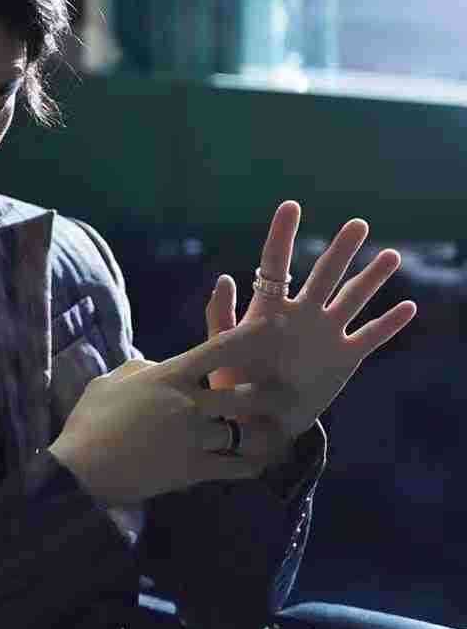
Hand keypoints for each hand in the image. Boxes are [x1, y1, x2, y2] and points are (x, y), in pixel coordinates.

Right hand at [48, 319, 295, 506]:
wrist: (81, 471)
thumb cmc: (89, 422)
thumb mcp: (110, 382)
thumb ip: (139, 368)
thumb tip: (156, 365)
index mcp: (168, 375)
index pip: (219, 349)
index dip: (252, 337)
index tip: (277, 328)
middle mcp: (188, 404)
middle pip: (245, 394)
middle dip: (270, 394)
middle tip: (284, 395)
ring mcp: (193, 438)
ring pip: (245, 432)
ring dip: (263, 433)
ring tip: (277, 433)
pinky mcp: (193, 470)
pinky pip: (236, 466)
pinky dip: (252, 464)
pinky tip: (260, 462)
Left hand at [204, 200, 417, 440]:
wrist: (255, 423)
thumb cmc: (230, 384)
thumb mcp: (220, 350)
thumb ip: (220, 315)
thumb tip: (224, 277)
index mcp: (269, 309)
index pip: (275, 264)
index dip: (281, 235)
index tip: (290, 205)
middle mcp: (301, 315)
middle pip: (324, 275)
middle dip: (342, 250)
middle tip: (358, 224)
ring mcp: (325, 334)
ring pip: (352, 299)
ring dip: (372, 279)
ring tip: (392, 256)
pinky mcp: (343, 358)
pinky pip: (370, 337)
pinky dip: (388, 324)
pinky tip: (408, 307)